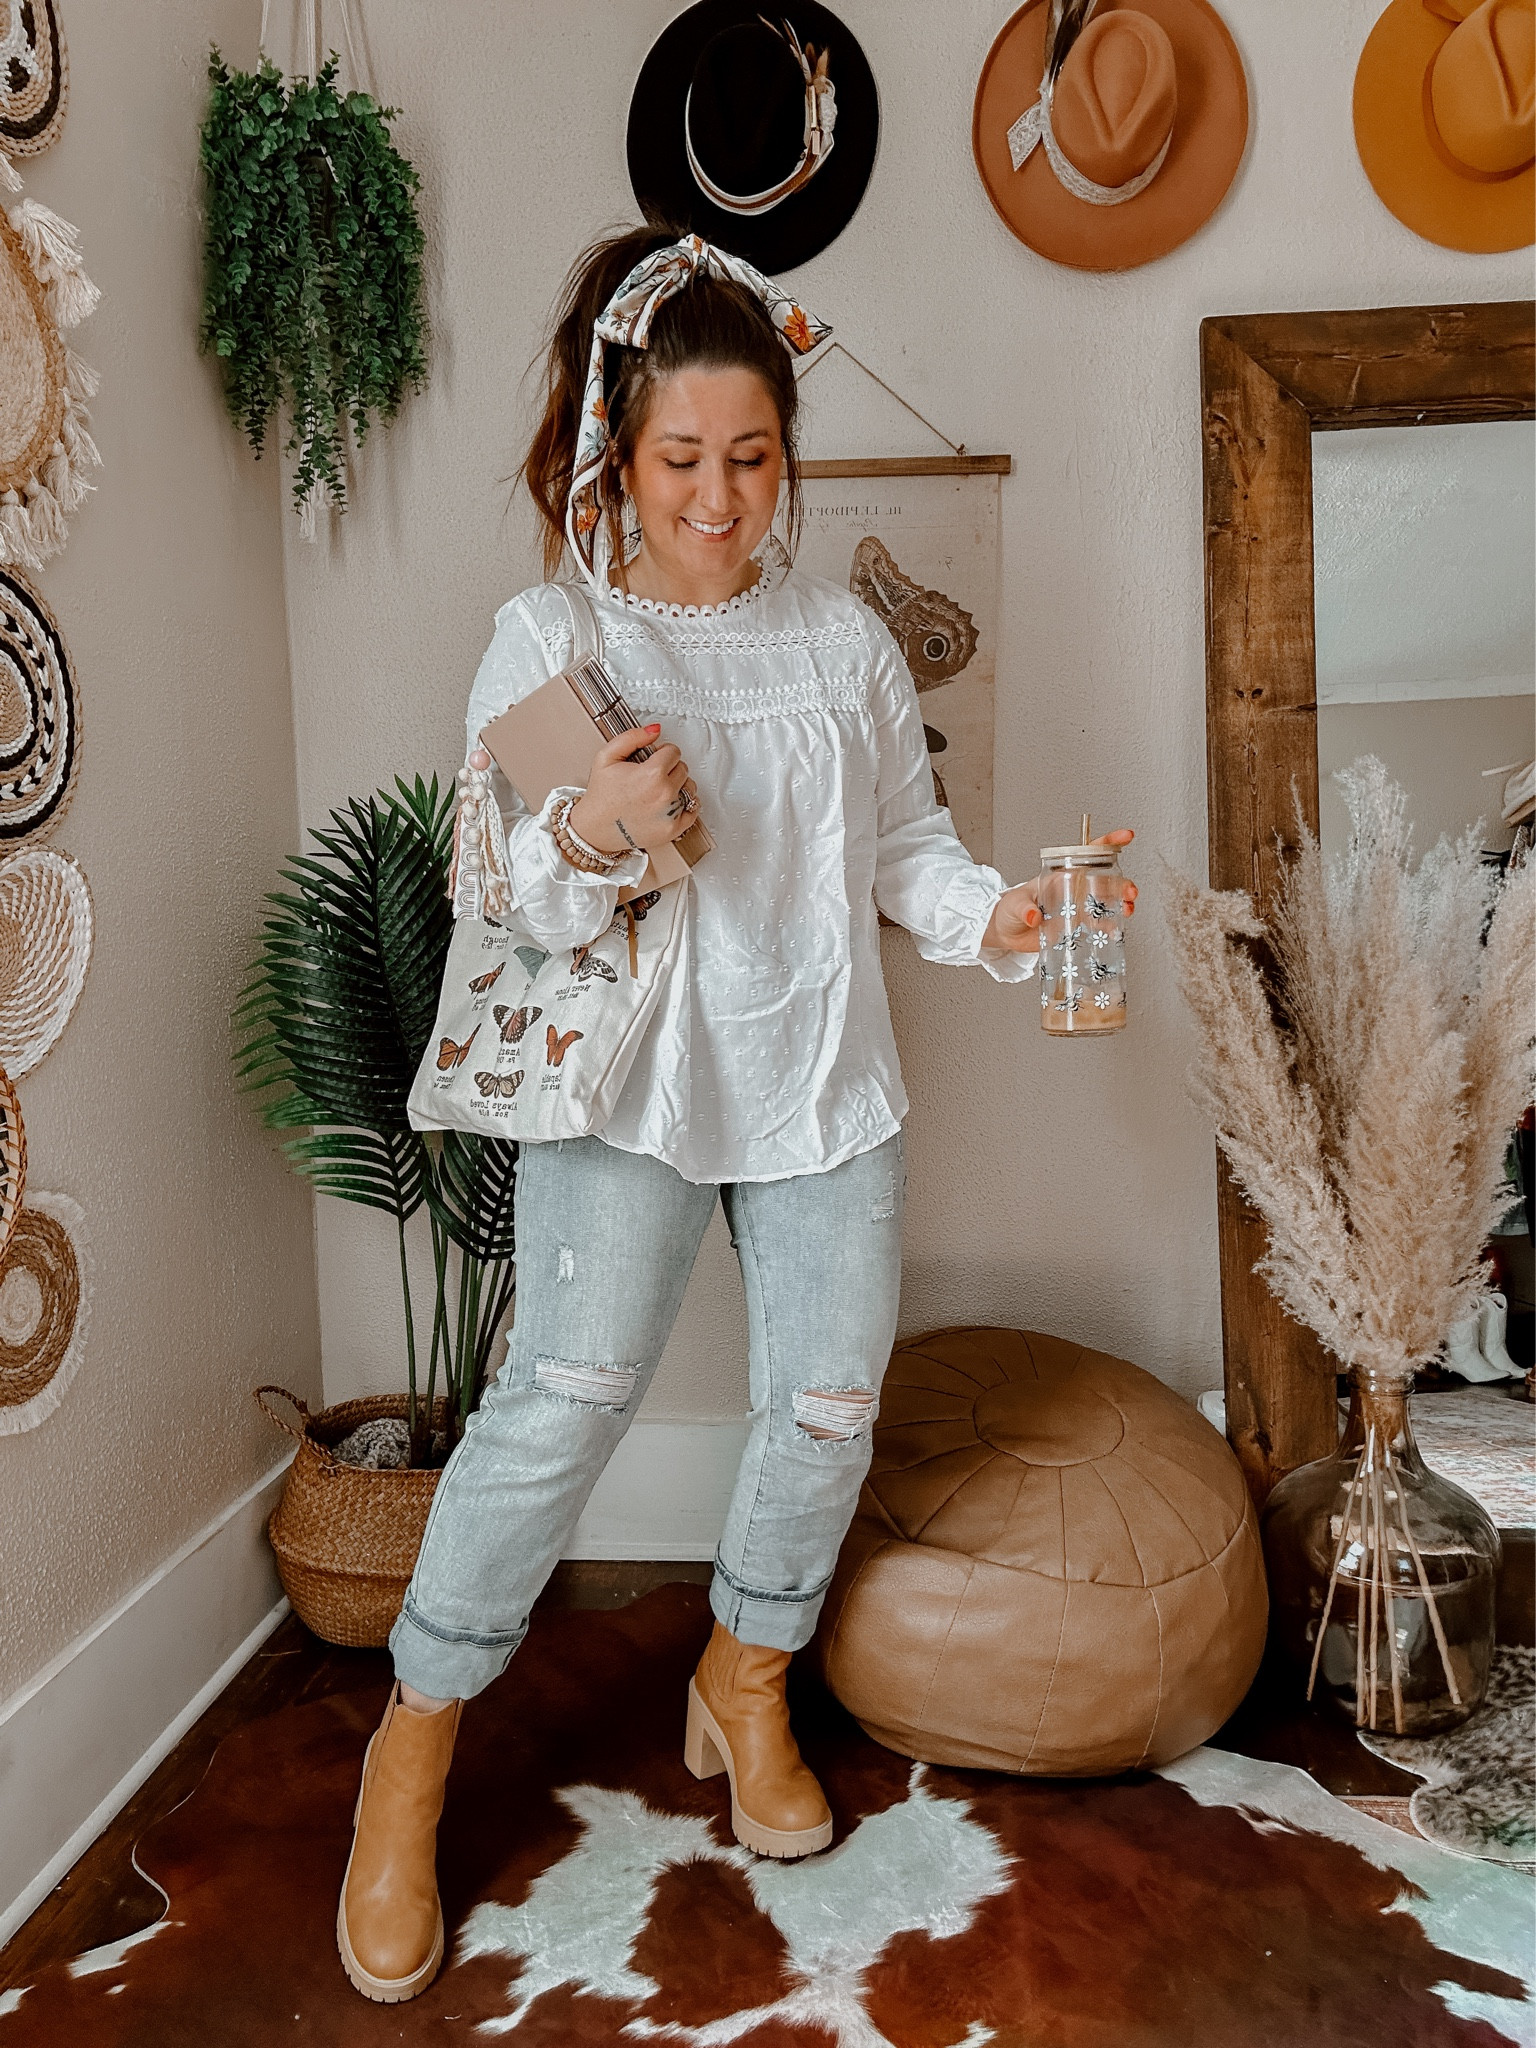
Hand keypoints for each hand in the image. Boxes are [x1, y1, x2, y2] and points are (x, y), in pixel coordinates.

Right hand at [570, 726, 696, 855]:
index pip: (674, 752)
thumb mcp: (606, 757)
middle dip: (669, 768)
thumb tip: (655, 729)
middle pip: (683, 768)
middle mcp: (664, 794)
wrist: (595, 829)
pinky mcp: (674, 829)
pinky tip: (671, 802)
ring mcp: (671, 813)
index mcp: (652, 774)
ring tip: (658, 790)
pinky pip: (693, 810)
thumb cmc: (601, 796)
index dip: (662, 752)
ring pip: (690, 787)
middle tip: (652, 775)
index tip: (654, 758)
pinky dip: (687, 805)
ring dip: (679, 785)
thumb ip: (632, 737)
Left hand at [981, 829, 1138, 952]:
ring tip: (1128, 910)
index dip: (1108, 843)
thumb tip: (1033, 916)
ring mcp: (1076, 907)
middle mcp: (1072, 888)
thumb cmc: (1007, 910)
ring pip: (1106, 901)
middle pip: (1104, 879)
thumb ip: (1024, 909)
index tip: (1125, 837)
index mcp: (1060, 874)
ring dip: (1121, 903)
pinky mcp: (1076, 926)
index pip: (1087, 853)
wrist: (1005, 932)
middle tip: (1129, 892)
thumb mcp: (1014, 905)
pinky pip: (1098, 924)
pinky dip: (1109, 926)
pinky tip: (1115, 930)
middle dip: (1121, 883)